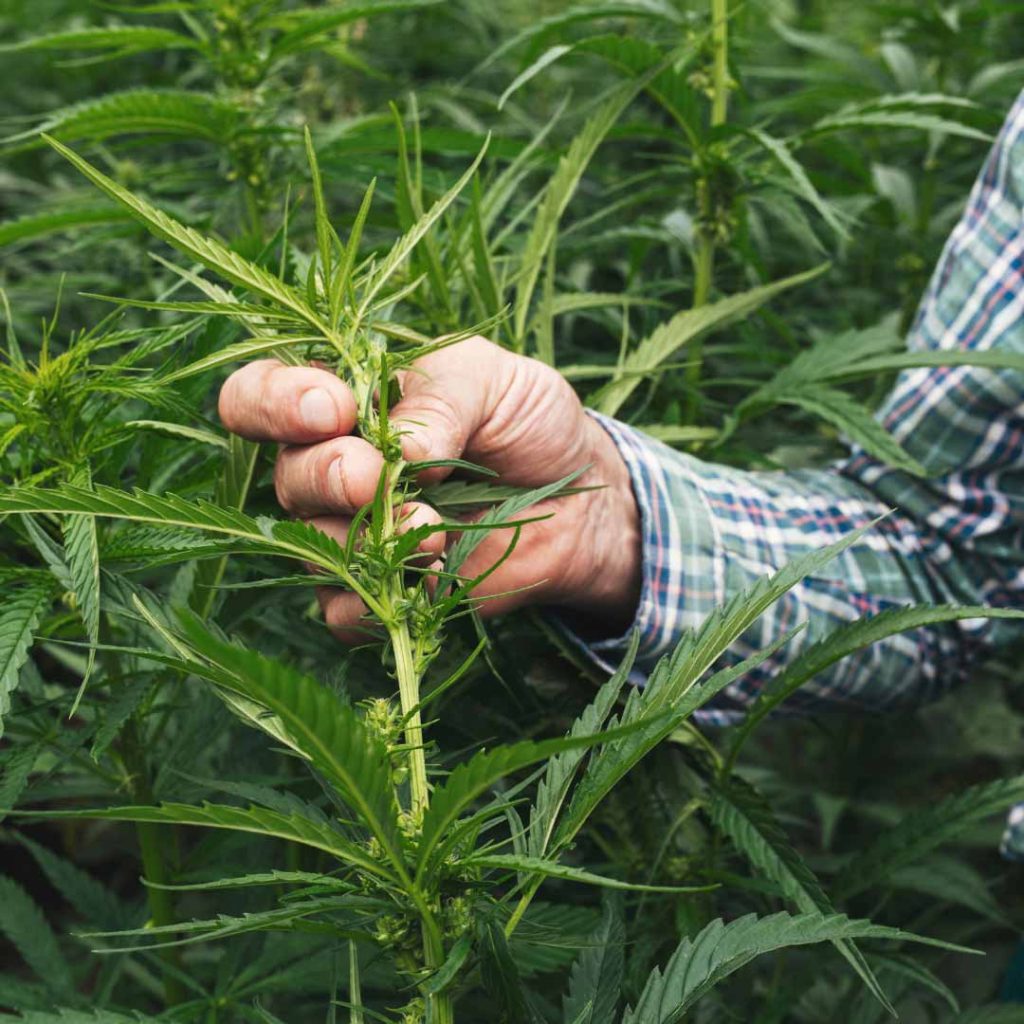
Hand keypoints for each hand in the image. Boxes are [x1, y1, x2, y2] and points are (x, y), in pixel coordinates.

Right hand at [218, 336, 640, 639]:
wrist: (582, 503)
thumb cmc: (530, 425)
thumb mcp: (495, 381)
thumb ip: (440, 398)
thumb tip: (400, 450)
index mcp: (348, 401)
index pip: (263, 395)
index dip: (276, 402)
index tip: (333, 409)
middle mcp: (336, 467)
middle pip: (286, 476)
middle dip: (327, 473)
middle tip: (375, 476)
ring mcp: (355, 536)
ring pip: (311, 547)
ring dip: (365, 539)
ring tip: (432, 529)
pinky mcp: (384, 593)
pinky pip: (343, 613)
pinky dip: (376, 601)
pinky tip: (428, 577)